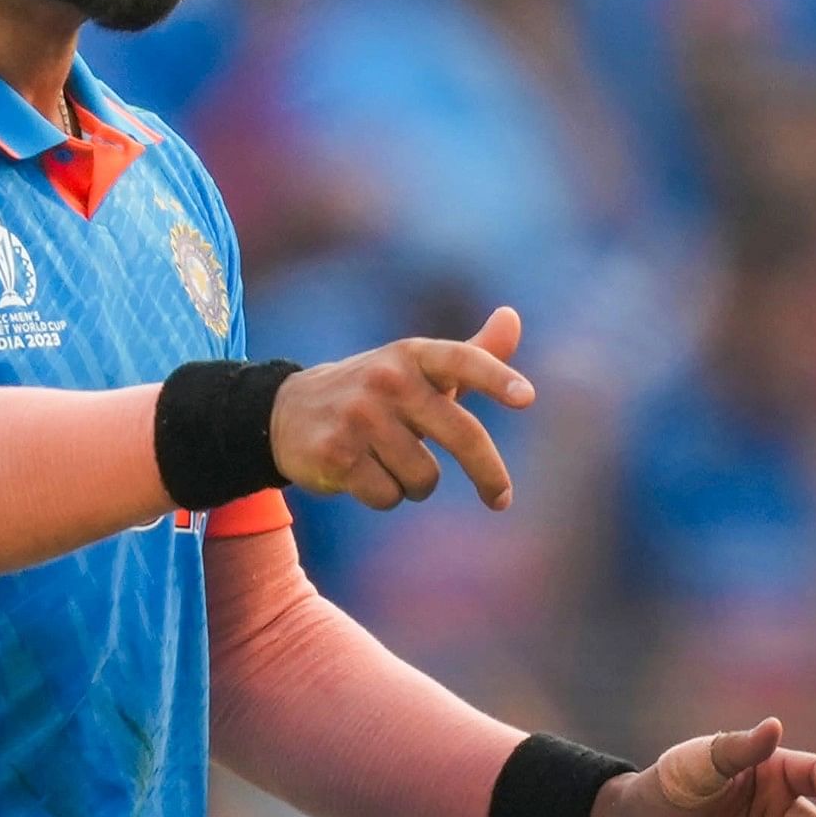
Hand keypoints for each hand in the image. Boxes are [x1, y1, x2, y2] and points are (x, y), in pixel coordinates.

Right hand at [268, 308, 533, 509]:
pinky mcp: (336, 454)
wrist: (288, 412)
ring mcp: (359, 417)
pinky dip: (385, 496)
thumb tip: (512, 317)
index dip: (496, 378)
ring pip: (424, 477)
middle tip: (501, 499)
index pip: (462, 359)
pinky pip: (389, 496)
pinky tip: (364, 476)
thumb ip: (473, 353)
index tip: (527, 398)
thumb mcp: (419, 369)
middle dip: (488, 474)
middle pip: (460, 434)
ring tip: (391, 464)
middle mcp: (387, 379)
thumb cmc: (376, 393)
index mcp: (413, 355)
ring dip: (415, 484)